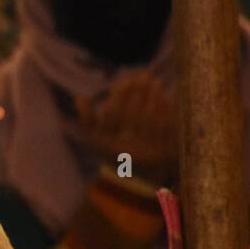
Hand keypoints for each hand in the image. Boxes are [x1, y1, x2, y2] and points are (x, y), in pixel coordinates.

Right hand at [75, 70, 177, 184]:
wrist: (155, 173)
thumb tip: (79, 98)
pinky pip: (168, 127)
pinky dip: (166, 109)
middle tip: (140, 76)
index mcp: (110, 150)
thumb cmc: (124, 148)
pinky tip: (164, 95)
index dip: (117, 101)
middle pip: (132, 120)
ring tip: (153, 81)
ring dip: (152, 98)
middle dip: (136, 95)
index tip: (122, 82)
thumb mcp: (100, 138)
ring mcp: (151, 155)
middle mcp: (130, 155)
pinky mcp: (170, 153)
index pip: (111, 122)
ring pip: (151, 121)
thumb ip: (88, 120)